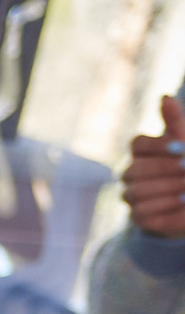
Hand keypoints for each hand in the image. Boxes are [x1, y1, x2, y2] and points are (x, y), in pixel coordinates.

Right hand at [121, 95, 184, 238]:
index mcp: (143, 153)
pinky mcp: (138, 217)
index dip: (156, 146)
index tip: (180, 147)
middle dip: (164, 169)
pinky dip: (164, 205)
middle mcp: (132, 173)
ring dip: (166, 187)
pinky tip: (181, 200)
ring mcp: (132, 196)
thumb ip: (175, 121)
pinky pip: (142, 211)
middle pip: (134, 170)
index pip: (137, 144)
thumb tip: (164, 97)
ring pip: (136, 191)